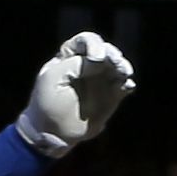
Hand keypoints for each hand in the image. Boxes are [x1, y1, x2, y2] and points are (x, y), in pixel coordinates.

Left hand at [17, 31, 137, 156]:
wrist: (54, 133)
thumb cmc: (48, 104)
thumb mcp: (52, 79)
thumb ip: (74, 65)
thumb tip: (98, 60)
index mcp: (69, 58)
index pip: (85, 41)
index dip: (93, 44)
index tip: (96, 58)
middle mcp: (88, 66)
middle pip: (105, 51)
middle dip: (112, 54)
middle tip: (116, 62)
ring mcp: (100, 80)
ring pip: (117, 66)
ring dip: (123, 66)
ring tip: (125, 73)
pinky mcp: (111, 96)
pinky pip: (123, 85)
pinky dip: (127, 84)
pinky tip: (128, 86)